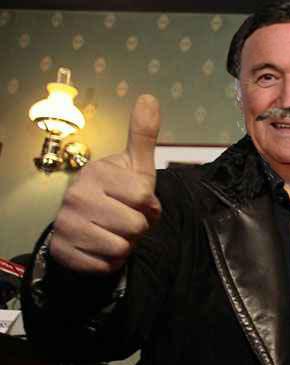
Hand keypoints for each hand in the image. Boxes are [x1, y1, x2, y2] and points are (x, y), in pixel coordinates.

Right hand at [49, 95, 161, 273]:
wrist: (85, 223)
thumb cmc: (118, 192)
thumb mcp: (135, 165)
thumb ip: (143, 135)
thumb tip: (150, 98)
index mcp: (96, 174)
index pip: (144, 197)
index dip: (149, 204)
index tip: (137, 200)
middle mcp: (76, 197)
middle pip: (135, 226)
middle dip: (139, 228)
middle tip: (126, 219)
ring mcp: (66, 225)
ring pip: (121, 248)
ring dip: (126, 245)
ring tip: (115, 232)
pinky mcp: (63, 251)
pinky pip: (105, 266)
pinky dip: (110, 262)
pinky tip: (101, 247)